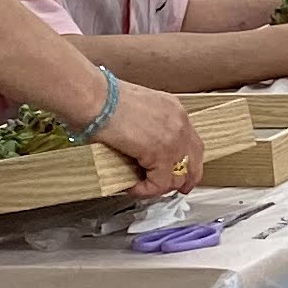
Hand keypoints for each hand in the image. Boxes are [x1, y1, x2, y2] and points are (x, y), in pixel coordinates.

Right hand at [99, 82, 207, 196]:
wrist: (93, 97)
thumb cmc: (101, 100)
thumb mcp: (134, 109)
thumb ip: (145, 127)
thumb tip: (139, 147)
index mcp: (173, 109)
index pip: (191, 141)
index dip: (186, 161)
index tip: (176, 172)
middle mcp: (179, 121)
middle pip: (194, 159)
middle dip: (185, 178)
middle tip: (174, 189)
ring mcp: (173, 137)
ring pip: (178, 175)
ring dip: (160, 185)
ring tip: (142, 187)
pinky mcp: (160, 152)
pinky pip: (160, 182)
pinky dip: (146, 190)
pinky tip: (131, 187)